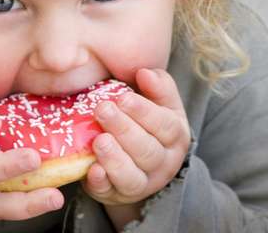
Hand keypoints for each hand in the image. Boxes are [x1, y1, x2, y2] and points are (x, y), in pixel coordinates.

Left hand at [82, 69, 190, 210]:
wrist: (137, 163)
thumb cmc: (146, 124)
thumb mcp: (160, 104)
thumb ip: (158, 86)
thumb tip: (145, 72)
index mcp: (175, 136)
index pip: (165, 125)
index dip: (144, 112)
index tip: (123, 98)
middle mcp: (162, 163)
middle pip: (147, 150)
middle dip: (124, 129)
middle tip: (102, 110)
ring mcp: (140, 183)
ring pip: (131, 176)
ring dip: (114, 158)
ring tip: (99, 140)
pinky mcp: (115, 194)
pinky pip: (109, 192)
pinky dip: (101, 182)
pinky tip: (92, 170)